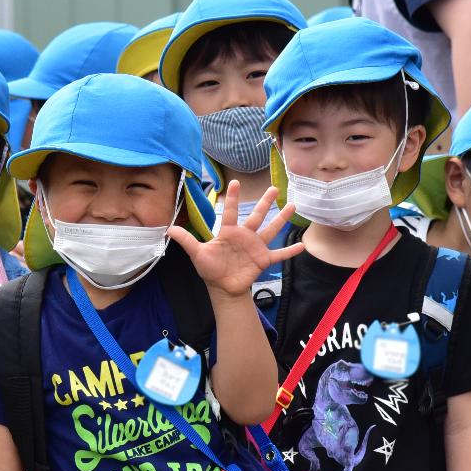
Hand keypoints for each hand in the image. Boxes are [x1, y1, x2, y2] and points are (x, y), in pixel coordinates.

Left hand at [168, 182, 303, 297]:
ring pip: (271, 230)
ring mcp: (256, 247)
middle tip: (274, 188)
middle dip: (265, 202)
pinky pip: (279, 255)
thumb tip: (168, 229)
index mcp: (228, 232)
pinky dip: (290, 252)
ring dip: (281, 219)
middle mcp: (245, 236)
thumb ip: (186, 241)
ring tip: (293, 206)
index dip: (231, 197)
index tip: (234, 182)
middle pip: (256, 215)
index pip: (229, 211)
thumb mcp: (197, 254)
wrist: (222, 288)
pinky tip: (302, 246)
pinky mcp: (263, 260)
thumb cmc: (210, 270)